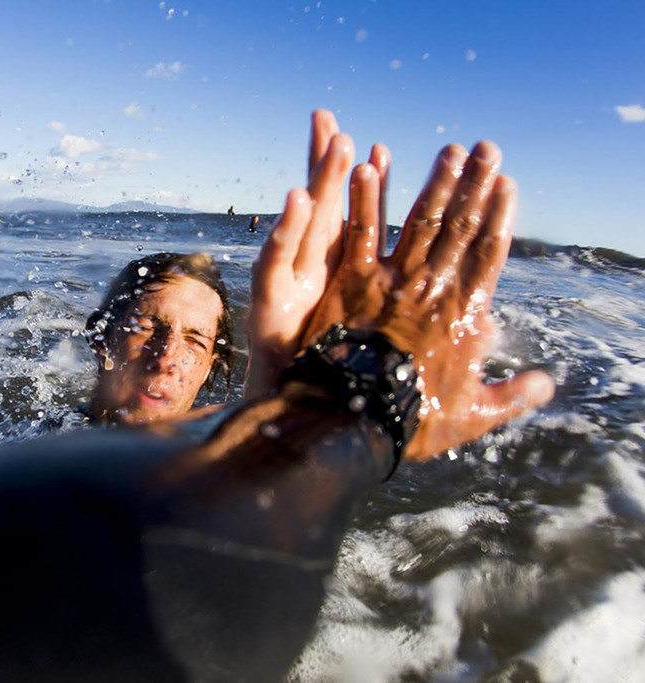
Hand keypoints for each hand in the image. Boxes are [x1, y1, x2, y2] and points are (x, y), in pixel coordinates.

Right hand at [243, 111, 388, 398]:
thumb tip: (434, 299)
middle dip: (326, 162)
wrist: (289, 408)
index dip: (367, 184)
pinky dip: (289, 227)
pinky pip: (279, 258)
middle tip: (328, 118)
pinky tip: (299, 198)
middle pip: (323, 206)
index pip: (354, 219)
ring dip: (320, 181)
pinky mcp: (269, 300)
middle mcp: (309, 271)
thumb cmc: (324, 375)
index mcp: (335, 275)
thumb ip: (389, 315)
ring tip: (334, 141)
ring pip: (306, 223)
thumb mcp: (358, 342)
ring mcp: (289, 281)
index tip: (380, 148)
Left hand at [302, 141, 554, 459]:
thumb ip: (510, 395)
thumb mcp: (473, 416)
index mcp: (464, 315)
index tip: (507, 183)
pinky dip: (363, 200)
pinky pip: (358, 233)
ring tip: (448, 151)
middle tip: (485, 147)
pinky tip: (368, 168)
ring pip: (419, 222)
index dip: (499, 216)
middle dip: (475, 185)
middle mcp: (433, 290)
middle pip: (460, 228)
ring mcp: (392, 282)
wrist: (354, 421)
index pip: (489, 254)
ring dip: (435, 184)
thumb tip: (546, 385)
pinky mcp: (351, 283)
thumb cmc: (412, 421)